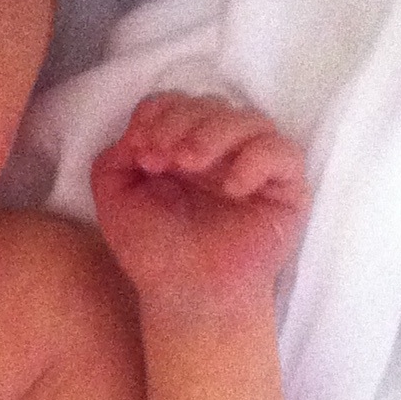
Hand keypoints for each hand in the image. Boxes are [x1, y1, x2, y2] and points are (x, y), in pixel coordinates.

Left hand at [89, 93, 306, 322]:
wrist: (186, 296)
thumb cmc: (154, 251)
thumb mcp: (116, 198)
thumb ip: (115, 157)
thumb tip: (137, 130)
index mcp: (181, 147)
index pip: (177, 103)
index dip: (159, 115)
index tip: (142, 150)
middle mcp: (220, 152)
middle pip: (210, 104)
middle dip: (181, 122)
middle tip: (163, 158)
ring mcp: (254, 166)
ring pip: (248, 118)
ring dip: (214, 133)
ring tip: (189, 164)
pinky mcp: (285, 188)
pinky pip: (283, 152)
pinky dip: (255, 160)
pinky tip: (230, 188)